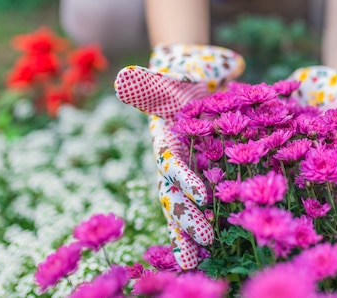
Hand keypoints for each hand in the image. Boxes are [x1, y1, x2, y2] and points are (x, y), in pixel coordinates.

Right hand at [115, 44, 244, 268]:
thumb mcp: (170, 75)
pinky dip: (200, 224)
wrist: (191, 81)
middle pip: (174, 194)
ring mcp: (184, 170)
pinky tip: (208, 249)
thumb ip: (152, 80)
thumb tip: (128, 78)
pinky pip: (199, 203)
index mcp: (166, 138)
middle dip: (186, 219)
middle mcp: (171, 159)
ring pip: (181, 207)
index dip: (184, 178)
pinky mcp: (200, 174)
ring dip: (188, 233)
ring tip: (197, 261)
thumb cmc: (182, 78)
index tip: (203, 195)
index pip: (172, 162)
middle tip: (204, 243)